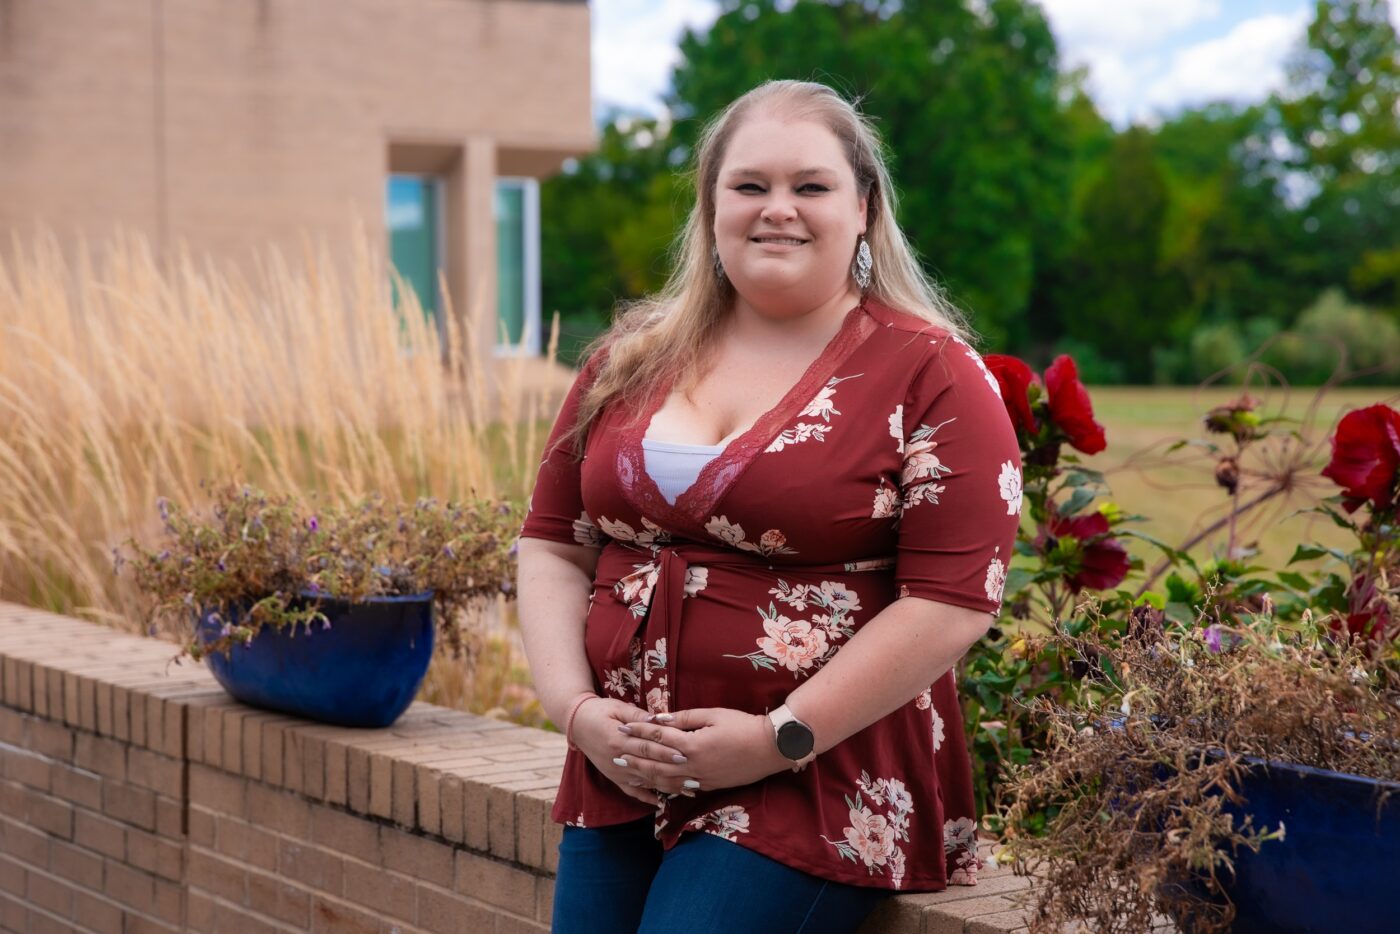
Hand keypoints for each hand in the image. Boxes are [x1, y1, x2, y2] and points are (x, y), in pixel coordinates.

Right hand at [569, 697, 686, 805]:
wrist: (577, 724)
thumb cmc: (600, 711)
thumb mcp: (618, 707)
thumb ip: (638, 716)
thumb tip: (658, 720)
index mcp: (618, 739)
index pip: (645, 747)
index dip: (665, 751)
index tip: (683, 755)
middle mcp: (617, 759)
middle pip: (648, 766)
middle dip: (672, 771)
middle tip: (693, 774)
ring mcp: (616, 771)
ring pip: (645, 782)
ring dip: (666, 787)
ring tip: (687, 790)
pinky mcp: (614, 778)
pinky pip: (632, 791)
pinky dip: (647, 797)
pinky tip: (662, 802)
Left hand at [612, 707, 789, 794]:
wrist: (770, 749)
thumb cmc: (743, 726)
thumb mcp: (714, 714)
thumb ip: (686, 718)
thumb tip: (661, 718)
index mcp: (692, 744)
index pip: (658, 736)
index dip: (639, 731)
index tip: (623, 727)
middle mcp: (693, 765)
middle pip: (656, 762)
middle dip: (634, 757)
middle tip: (614, 753)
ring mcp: (700, 779)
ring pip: (665, 780)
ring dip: (644, 776)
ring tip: (628, 772)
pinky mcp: (709, 786)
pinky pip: (680, 789)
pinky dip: (664, 787)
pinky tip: (655, 786)